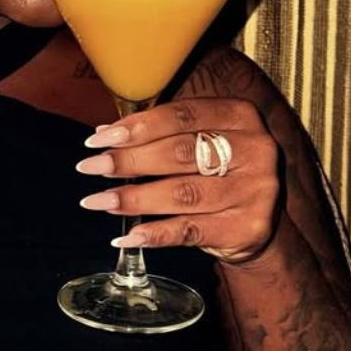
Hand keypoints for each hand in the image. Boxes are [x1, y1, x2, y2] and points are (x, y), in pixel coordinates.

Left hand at [75, 97, 282, 263]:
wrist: (258, 221)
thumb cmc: (219, 171)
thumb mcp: (200, 141)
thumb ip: (160, 134)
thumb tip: (105, 135)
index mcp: (240, 116)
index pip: (182, 115)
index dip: (137, 127)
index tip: (99, 138)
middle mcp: (255, 150)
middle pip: (181, 152)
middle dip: (129, 160)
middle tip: (92, 167)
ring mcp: (255, 190)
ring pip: (182, 193)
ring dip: (134, 198)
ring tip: (99, 201)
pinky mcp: (247, 227)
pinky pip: (190, 230)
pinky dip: (155, 234)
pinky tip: (128, 235)